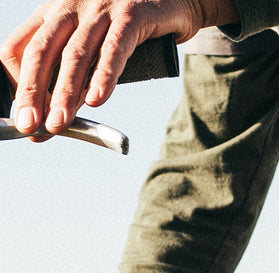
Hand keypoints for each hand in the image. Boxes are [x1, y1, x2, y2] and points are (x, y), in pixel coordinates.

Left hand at [0, 0, 238, 134]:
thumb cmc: (133, 29)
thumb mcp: (95, 46)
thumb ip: (77, 76)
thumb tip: (57, 121)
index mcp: (53, 14)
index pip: (19, 47)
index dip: (15, 83)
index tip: (23, 116)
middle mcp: (70, 7)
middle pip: (42, 52)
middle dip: (33, 93)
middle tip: (31, 126)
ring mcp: (100, 9)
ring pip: (76, 54)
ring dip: (65, 93)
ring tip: (59, 123)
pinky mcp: (132, 16)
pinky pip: (115, 49)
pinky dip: (104, 76)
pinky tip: (97, 100)